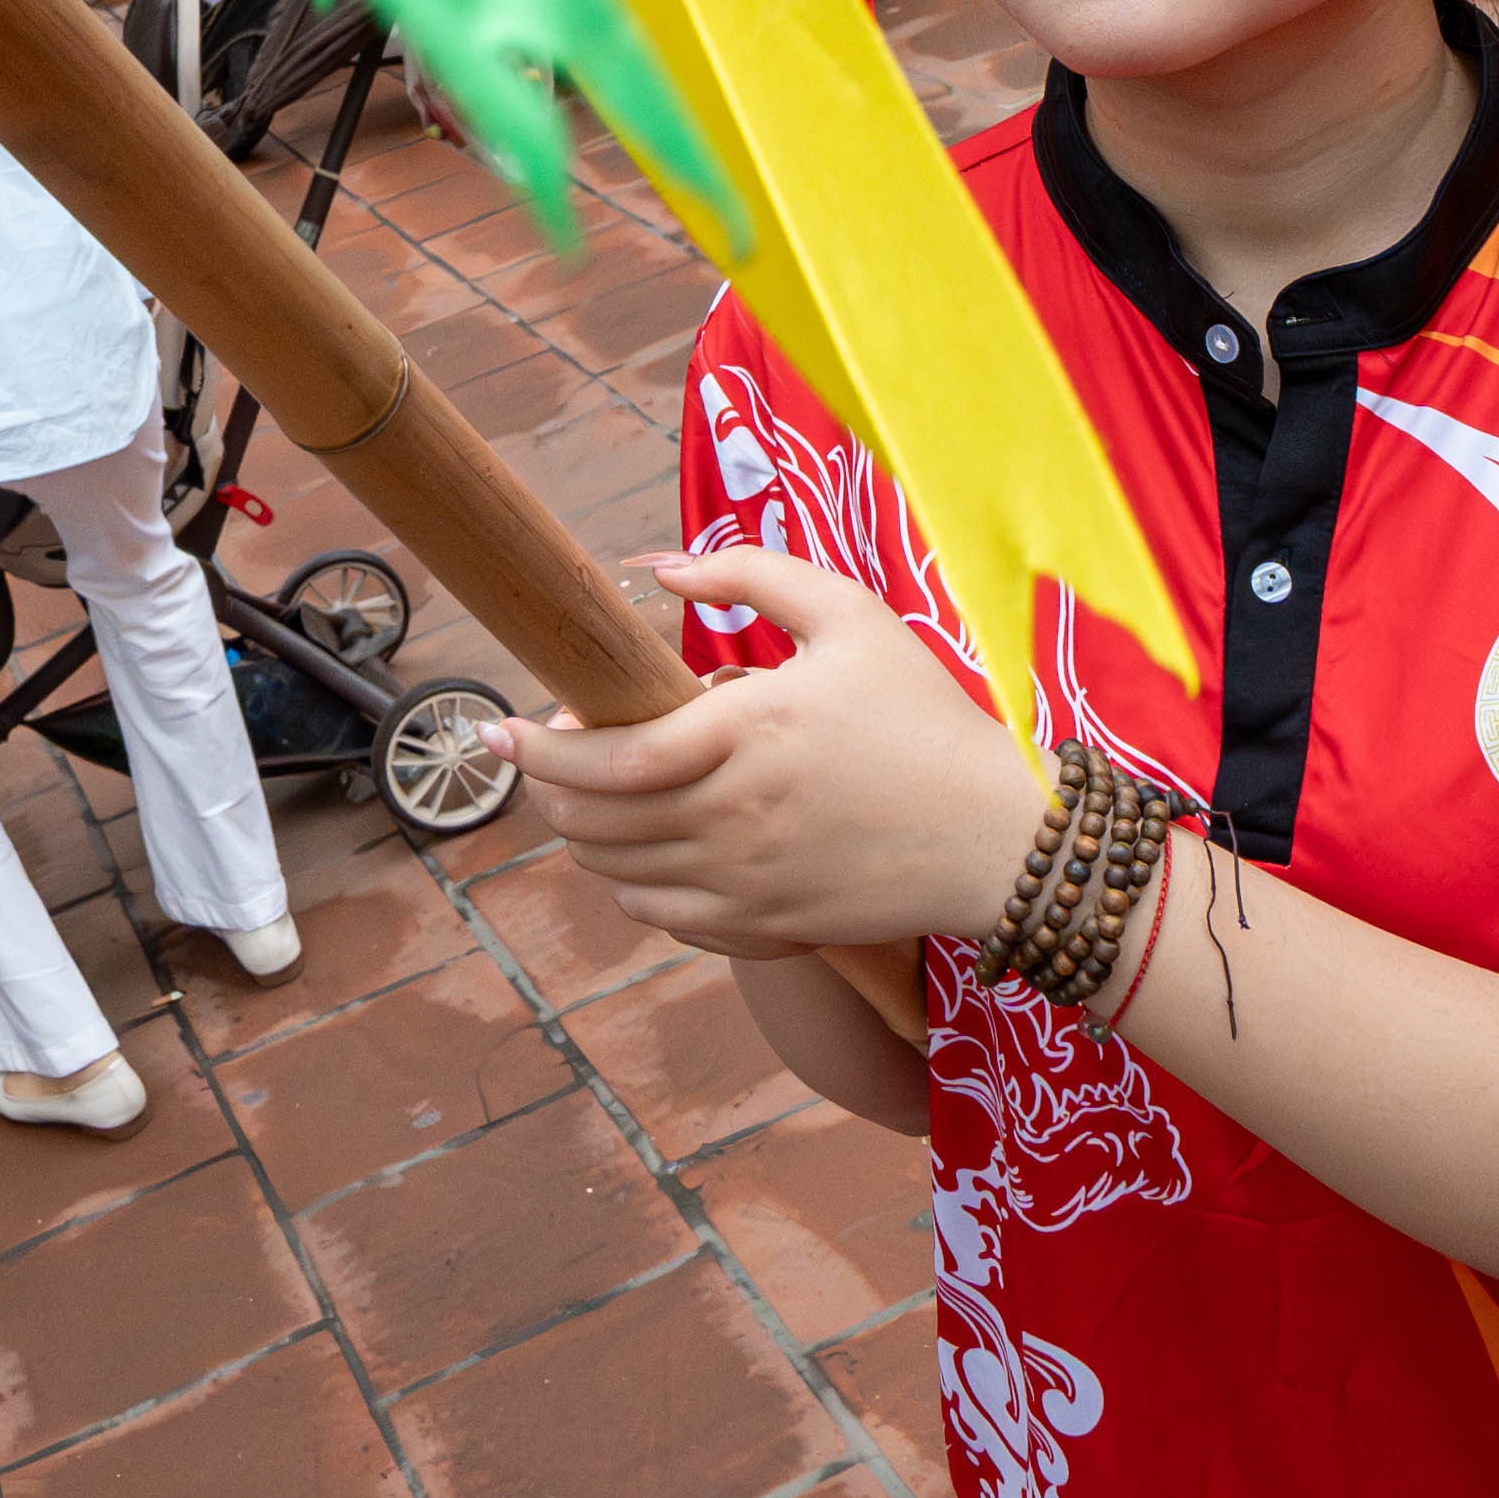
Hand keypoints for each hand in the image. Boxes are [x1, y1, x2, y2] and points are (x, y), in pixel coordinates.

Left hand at [501, 551, 1047, 964]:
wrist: (997, 839)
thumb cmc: (926, 719)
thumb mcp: (852, 617)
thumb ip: (754, 576)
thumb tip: (662, 566)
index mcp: (748, 733)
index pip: (608, 759)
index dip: (539, 752)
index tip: (501, 730)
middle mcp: (734, 818)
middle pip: (595, 823)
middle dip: (546, 790)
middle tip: (538, 758)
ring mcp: (745, 885)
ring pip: (617, 874)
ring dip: (582, 836)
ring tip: (588, 797)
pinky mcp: (764, 930)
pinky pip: (661, 918)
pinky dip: (632, 886)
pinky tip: (645, 850)